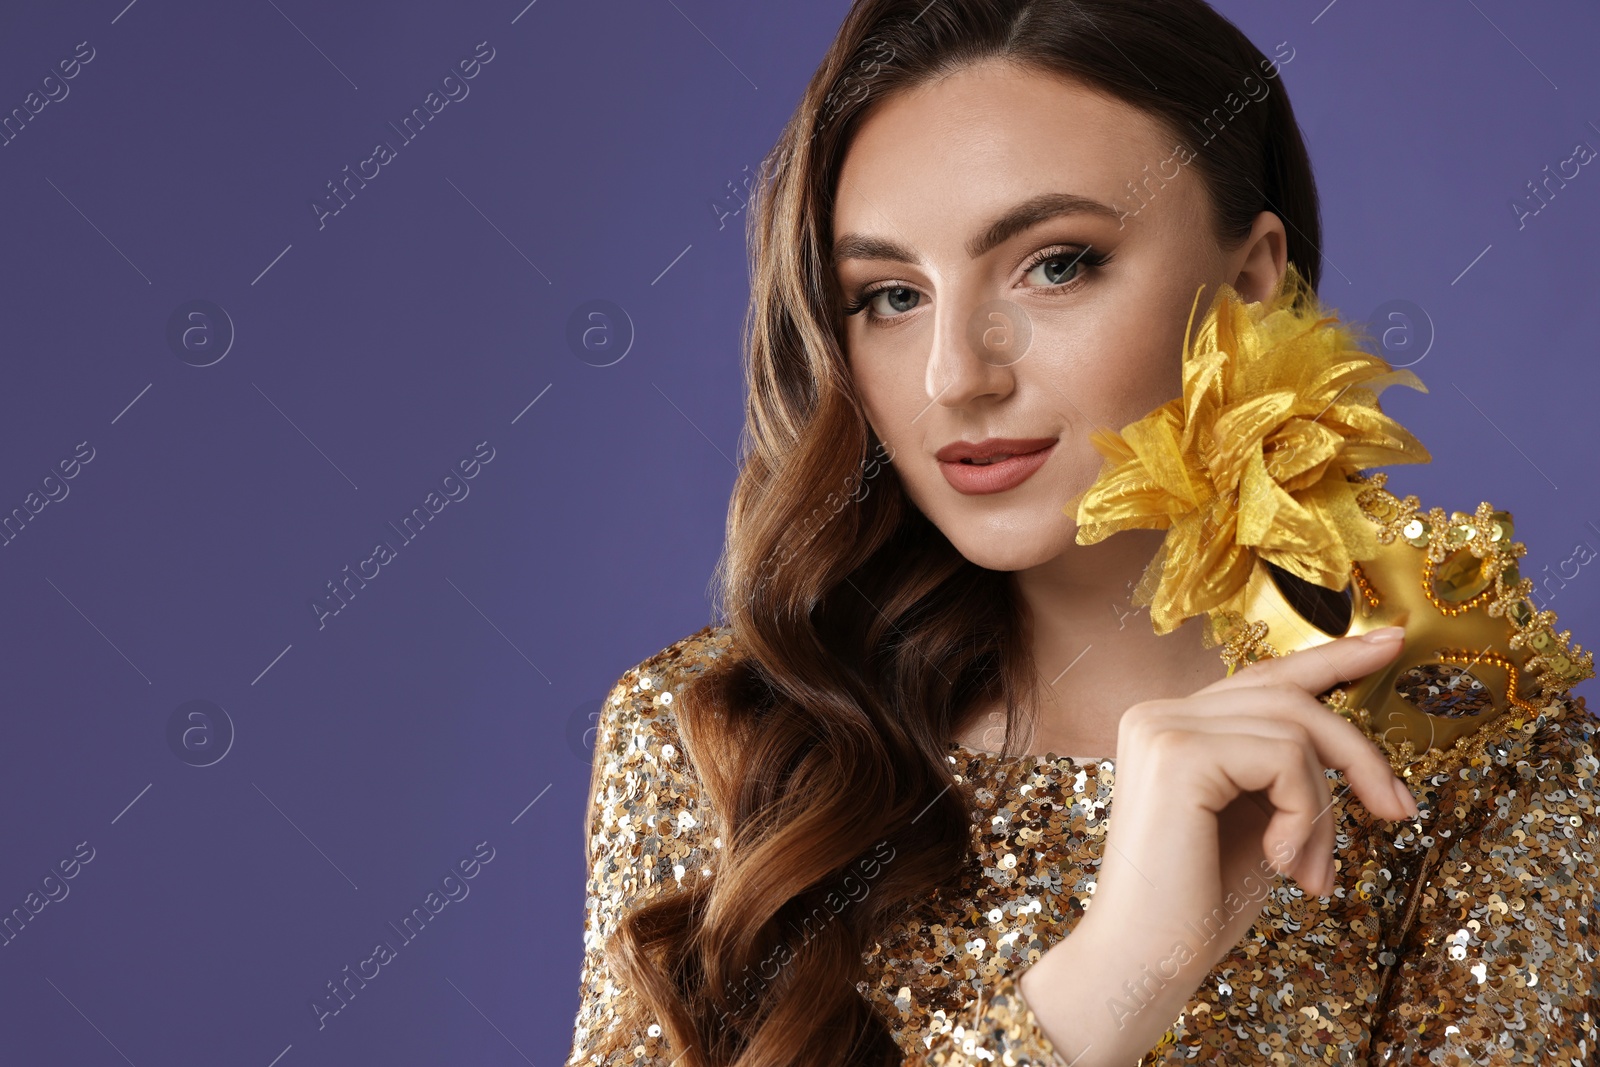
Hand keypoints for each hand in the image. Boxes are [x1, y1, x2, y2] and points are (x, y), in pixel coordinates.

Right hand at [1018, 628, 1416, 1065]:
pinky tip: (1284, 866)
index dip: (1333, 656)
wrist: (1144, 960)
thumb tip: (1351, 737)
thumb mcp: (1257, 820)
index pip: (1265, 676)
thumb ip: (1283, 768)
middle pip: (1290, 696)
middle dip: (1357, 753)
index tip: (1394, 641)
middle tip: (1399, 813)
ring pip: (1296, 729)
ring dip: (1326, 809)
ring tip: (1312, 872)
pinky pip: (1284, 759)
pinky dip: (1306, 817)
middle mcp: (1159, 712)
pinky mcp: (1178, 753)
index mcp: (1171, 723)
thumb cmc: (1198, 903)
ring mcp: (1163, 726)